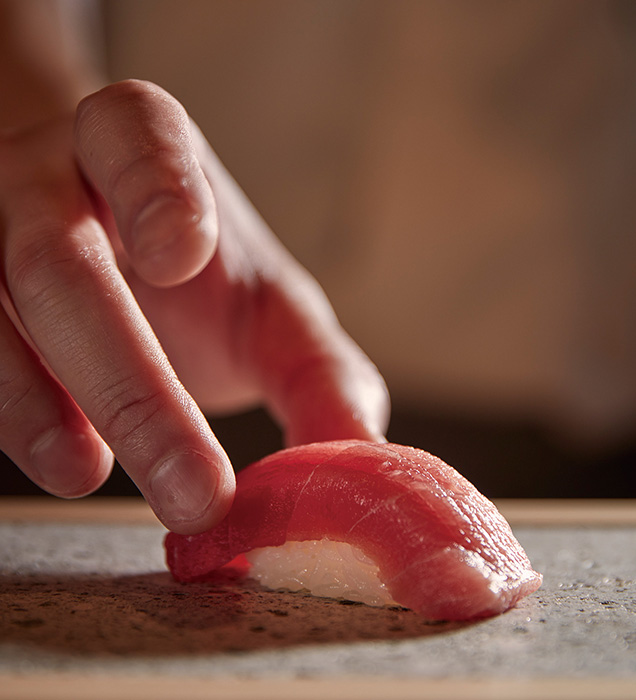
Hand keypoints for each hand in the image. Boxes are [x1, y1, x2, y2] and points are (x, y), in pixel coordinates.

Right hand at [0, 80, 389, 533]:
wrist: (114, 258)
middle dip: (130, 384)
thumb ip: (320, 374)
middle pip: (59, 263)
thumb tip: (363, 457)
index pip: (134, 132)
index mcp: (140, 148)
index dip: (153, 186)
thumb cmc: (201, 280)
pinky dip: (12, 413)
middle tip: (197, 488)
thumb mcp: (273, 311)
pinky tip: (66, 460)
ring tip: (94, 477)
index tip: (183, 256)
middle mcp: (48, 179)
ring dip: (40, 407)